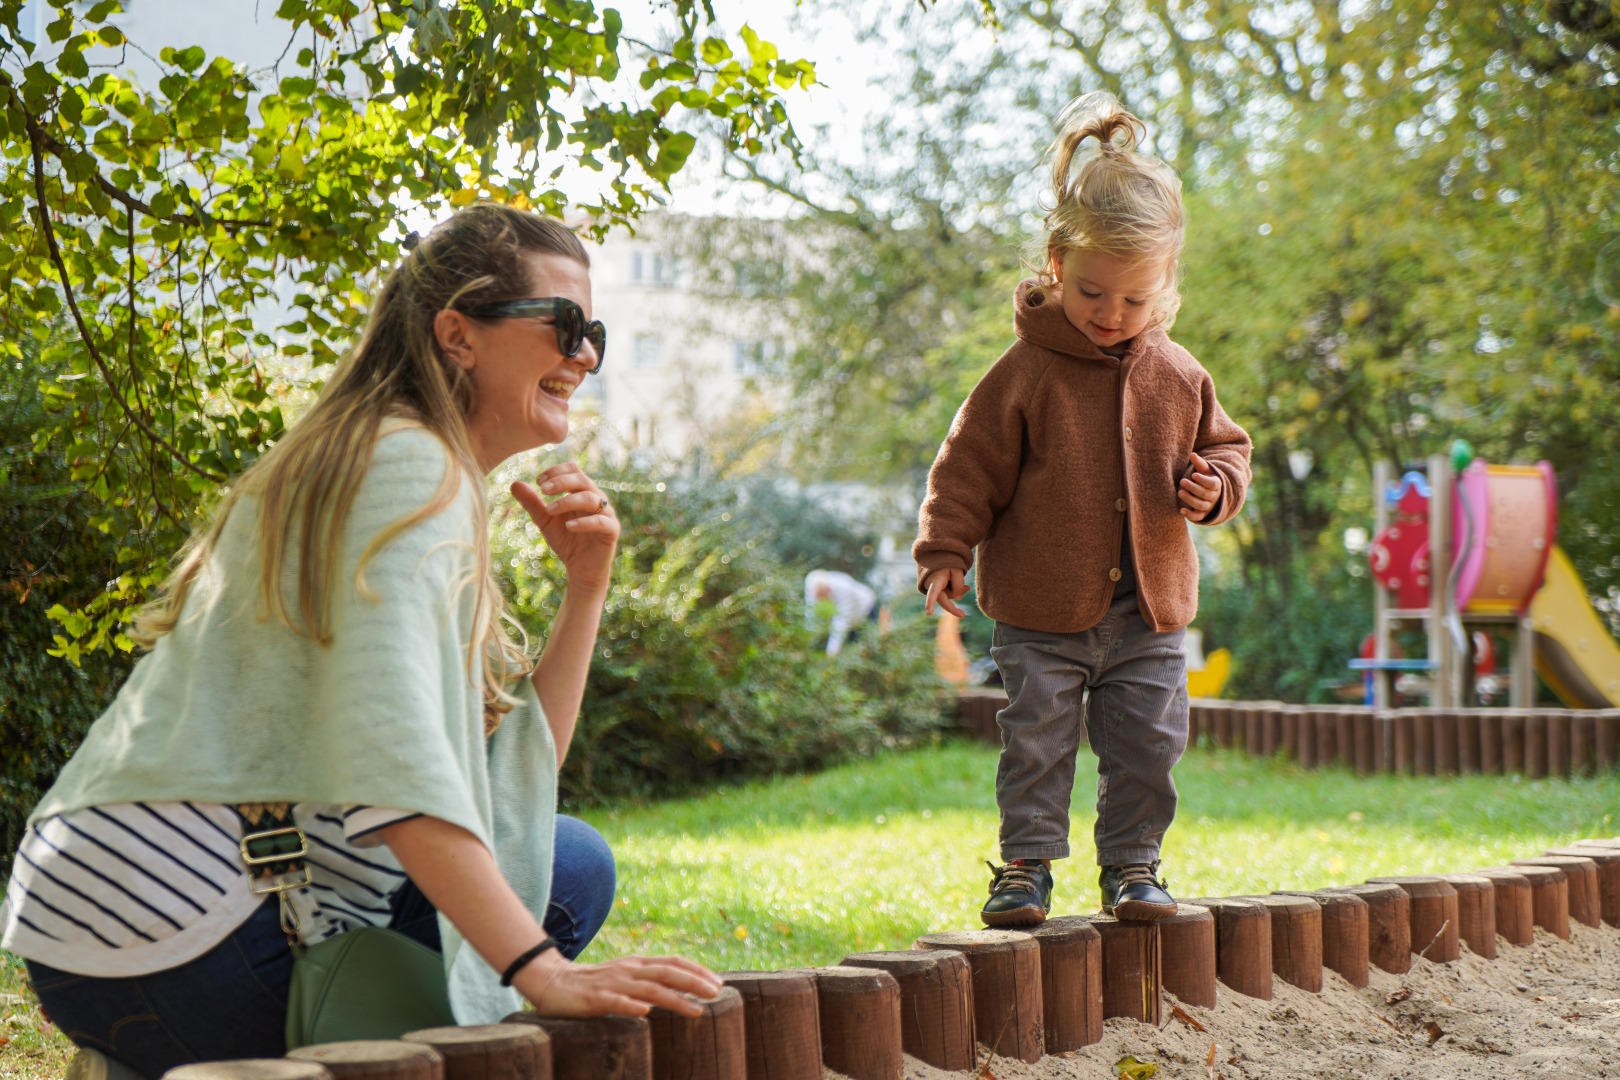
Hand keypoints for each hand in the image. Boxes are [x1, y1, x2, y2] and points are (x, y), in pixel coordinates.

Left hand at [511, 463, 619, 591]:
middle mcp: (596, 499)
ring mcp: (606, 514)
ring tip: (550, 510)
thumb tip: (514, 483)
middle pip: (582, 480)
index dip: (556, 471)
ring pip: (591, 498)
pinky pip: (601, 521)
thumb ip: (532, 503)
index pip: (574, 470)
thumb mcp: (545, 521)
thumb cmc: (566, 541)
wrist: (581, 568)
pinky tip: (568, 526)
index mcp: (581, 492)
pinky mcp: (611, 530)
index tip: (538, 481)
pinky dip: (584, 522)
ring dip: (568, 501)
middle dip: (561, 482)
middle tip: (542, 490)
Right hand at [514, 947, 723, 1017]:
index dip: (696, 970)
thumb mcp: (624, 977)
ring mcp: (613, 984)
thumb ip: (647, 981)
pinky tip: (645, 1013)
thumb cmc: (592, 984)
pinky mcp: (595, 999)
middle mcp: (629, 970)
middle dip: (694, 982)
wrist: (551, 981)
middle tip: (716, 993)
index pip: (672, 963)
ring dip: (675, 999)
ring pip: (649, 989)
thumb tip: (678, 989)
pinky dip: (631, 1006)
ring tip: (696, 1010)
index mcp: (636, 964)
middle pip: (667, 973)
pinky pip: (616, 1002)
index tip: (718, 982)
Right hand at [923, 567, 967, 617]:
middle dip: (953, 608)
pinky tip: (966, 588)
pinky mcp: (940, 591)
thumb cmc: (948, 563)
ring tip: (968, 587)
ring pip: (949, 597)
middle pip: (943, 600)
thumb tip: (958, 598)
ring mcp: (936, 590)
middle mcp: (933, 586)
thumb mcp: (957, 570)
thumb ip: (959, 585)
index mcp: (936, 579)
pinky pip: (950, 595)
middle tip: (963, 615)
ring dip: (958, 593)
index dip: (931, 602)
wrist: (941, 559)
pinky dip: (958, 592)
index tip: (928, 613)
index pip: (933, 592)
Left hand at [1179, 452, 1222, 521]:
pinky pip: (1198, 517)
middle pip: (1205, 494)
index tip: (1193, 475)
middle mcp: (1214, 496)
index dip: (1204, 480)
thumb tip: (1192, 454)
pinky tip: (1181, 510)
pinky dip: (1190, 516)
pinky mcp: (1202, 514)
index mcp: (1216, 484)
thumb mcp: (1204, 470)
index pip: (1213, 484)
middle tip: (1182, 481)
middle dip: (1193, 488)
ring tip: (1180, 492)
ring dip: (1190, 500)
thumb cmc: (1205, 478)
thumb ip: (1199, 463)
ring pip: (1201, 505)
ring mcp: (1208, 506)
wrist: (1208, 492)